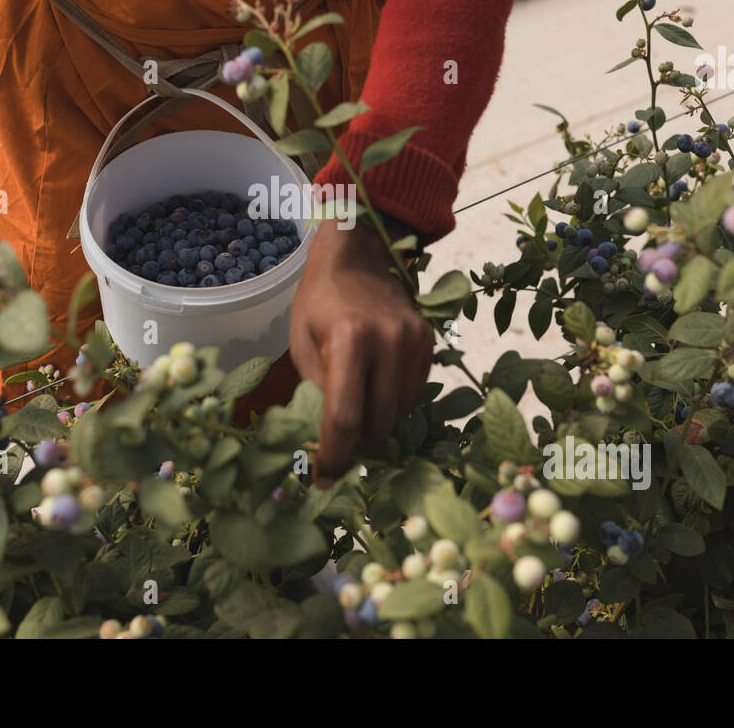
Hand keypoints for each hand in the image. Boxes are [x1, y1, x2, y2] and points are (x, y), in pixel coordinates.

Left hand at [289, 218, 434, 487]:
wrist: (360, 255)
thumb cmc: (320, 301)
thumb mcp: (302, 342)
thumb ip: (315, 390)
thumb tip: (326, 439)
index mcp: (350, 340)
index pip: (345, 417)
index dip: (333, 456)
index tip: (323, 478)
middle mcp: (389, 342)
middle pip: (378, 423)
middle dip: (356, 446)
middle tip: (338, 449)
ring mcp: (415, 342)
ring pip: (400, 413)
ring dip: (378, 428)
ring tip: (357, 420)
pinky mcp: (430, 342)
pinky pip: (415, 394)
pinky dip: (395, 406)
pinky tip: (377, 394)